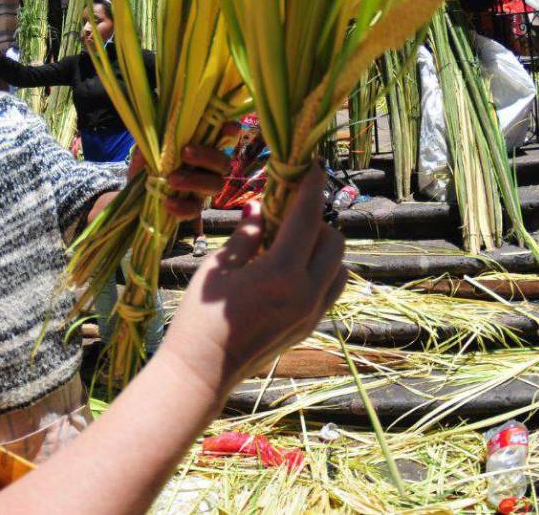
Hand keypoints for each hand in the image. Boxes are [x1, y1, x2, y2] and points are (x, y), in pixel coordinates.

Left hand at [126, 123, 234, 220]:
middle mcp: (209, 166)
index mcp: (201, 146)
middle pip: (223, 162)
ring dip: (195, 181)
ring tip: (171, 180)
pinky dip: (183, 207)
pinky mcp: (194, 207)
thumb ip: (155, 139)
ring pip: (215, 185)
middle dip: (206, 156)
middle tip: (184, 152)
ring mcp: (205, 188)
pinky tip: (168, 203)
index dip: (231, 131)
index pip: (224, 136)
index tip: (229, 127)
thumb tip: (160, 134)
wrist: (134, 189)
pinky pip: (197, 209)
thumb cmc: (147, 161)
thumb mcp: (148, 146)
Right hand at [155, 164, 347, 398]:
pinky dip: (321, 271)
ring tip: (291, 244)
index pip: (306, 218)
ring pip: (338, 266)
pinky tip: (292, 268)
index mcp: (280, 273)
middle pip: (332, 240)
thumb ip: (245, 235)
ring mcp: (312, 313)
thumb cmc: (200, 317)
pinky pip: (330, 289)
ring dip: (322, 247)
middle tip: (287, 214)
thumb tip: (260, 207)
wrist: (203, 372)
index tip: (313, 165)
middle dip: (314, 220)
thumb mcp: (217, 268)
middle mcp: (306, 292)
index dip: (311, 187)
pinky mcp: (310, 326)